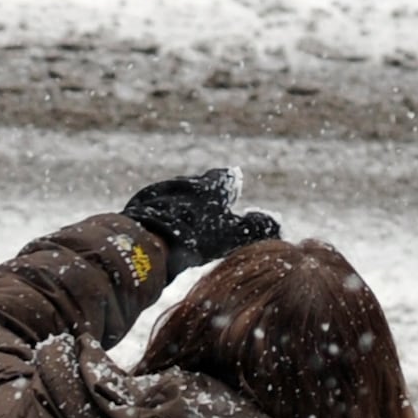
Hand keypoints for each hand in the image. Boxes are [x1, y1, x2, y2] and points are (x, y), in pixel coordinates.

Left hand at [119, 168, 278, 276]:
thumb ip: (256, 227)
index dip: (230, 185)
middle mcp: (185, 183)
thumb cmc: (196, 237)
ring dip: (181, 206)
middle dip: (204, 195)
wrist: (147, 238)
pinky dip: (161, 215)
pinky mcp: (140, 205)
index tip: (233, 186)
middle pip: (198, 186)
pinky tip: (162, 229)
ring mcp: (160, 192)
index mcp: (210, 186)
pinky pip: (155, 207)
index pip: (225, 179)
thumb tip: (278, 222)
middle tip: (208, 208)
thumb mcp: (233, 234)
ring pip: (176, 196)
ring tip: (184, 222)